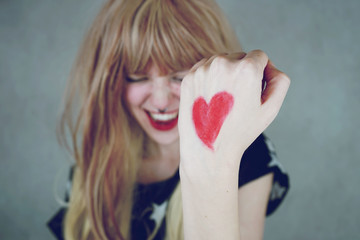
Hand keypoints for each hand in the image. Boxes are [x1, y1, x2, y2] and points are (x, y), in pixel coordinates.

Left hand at [178, 50, 289, 175]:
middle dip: (242, 72)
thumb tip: (270, 66)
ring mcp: (202, 70)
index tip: (255, 90)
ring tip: (223, 102)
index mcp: (246, 69)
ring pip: (220, 62)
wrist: (209, 149)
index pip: (260, 56)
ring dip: (224, 75)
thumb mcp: (271, 108)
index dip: (261, 73)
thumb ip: (280, 80)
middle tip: (238, 99)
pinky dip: (209, 79)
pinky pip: (204, 69)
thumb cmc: (241, 131)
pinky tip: (211, 100)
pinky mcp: (188, 78)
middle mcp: (223, 64)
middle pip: (239, 57)